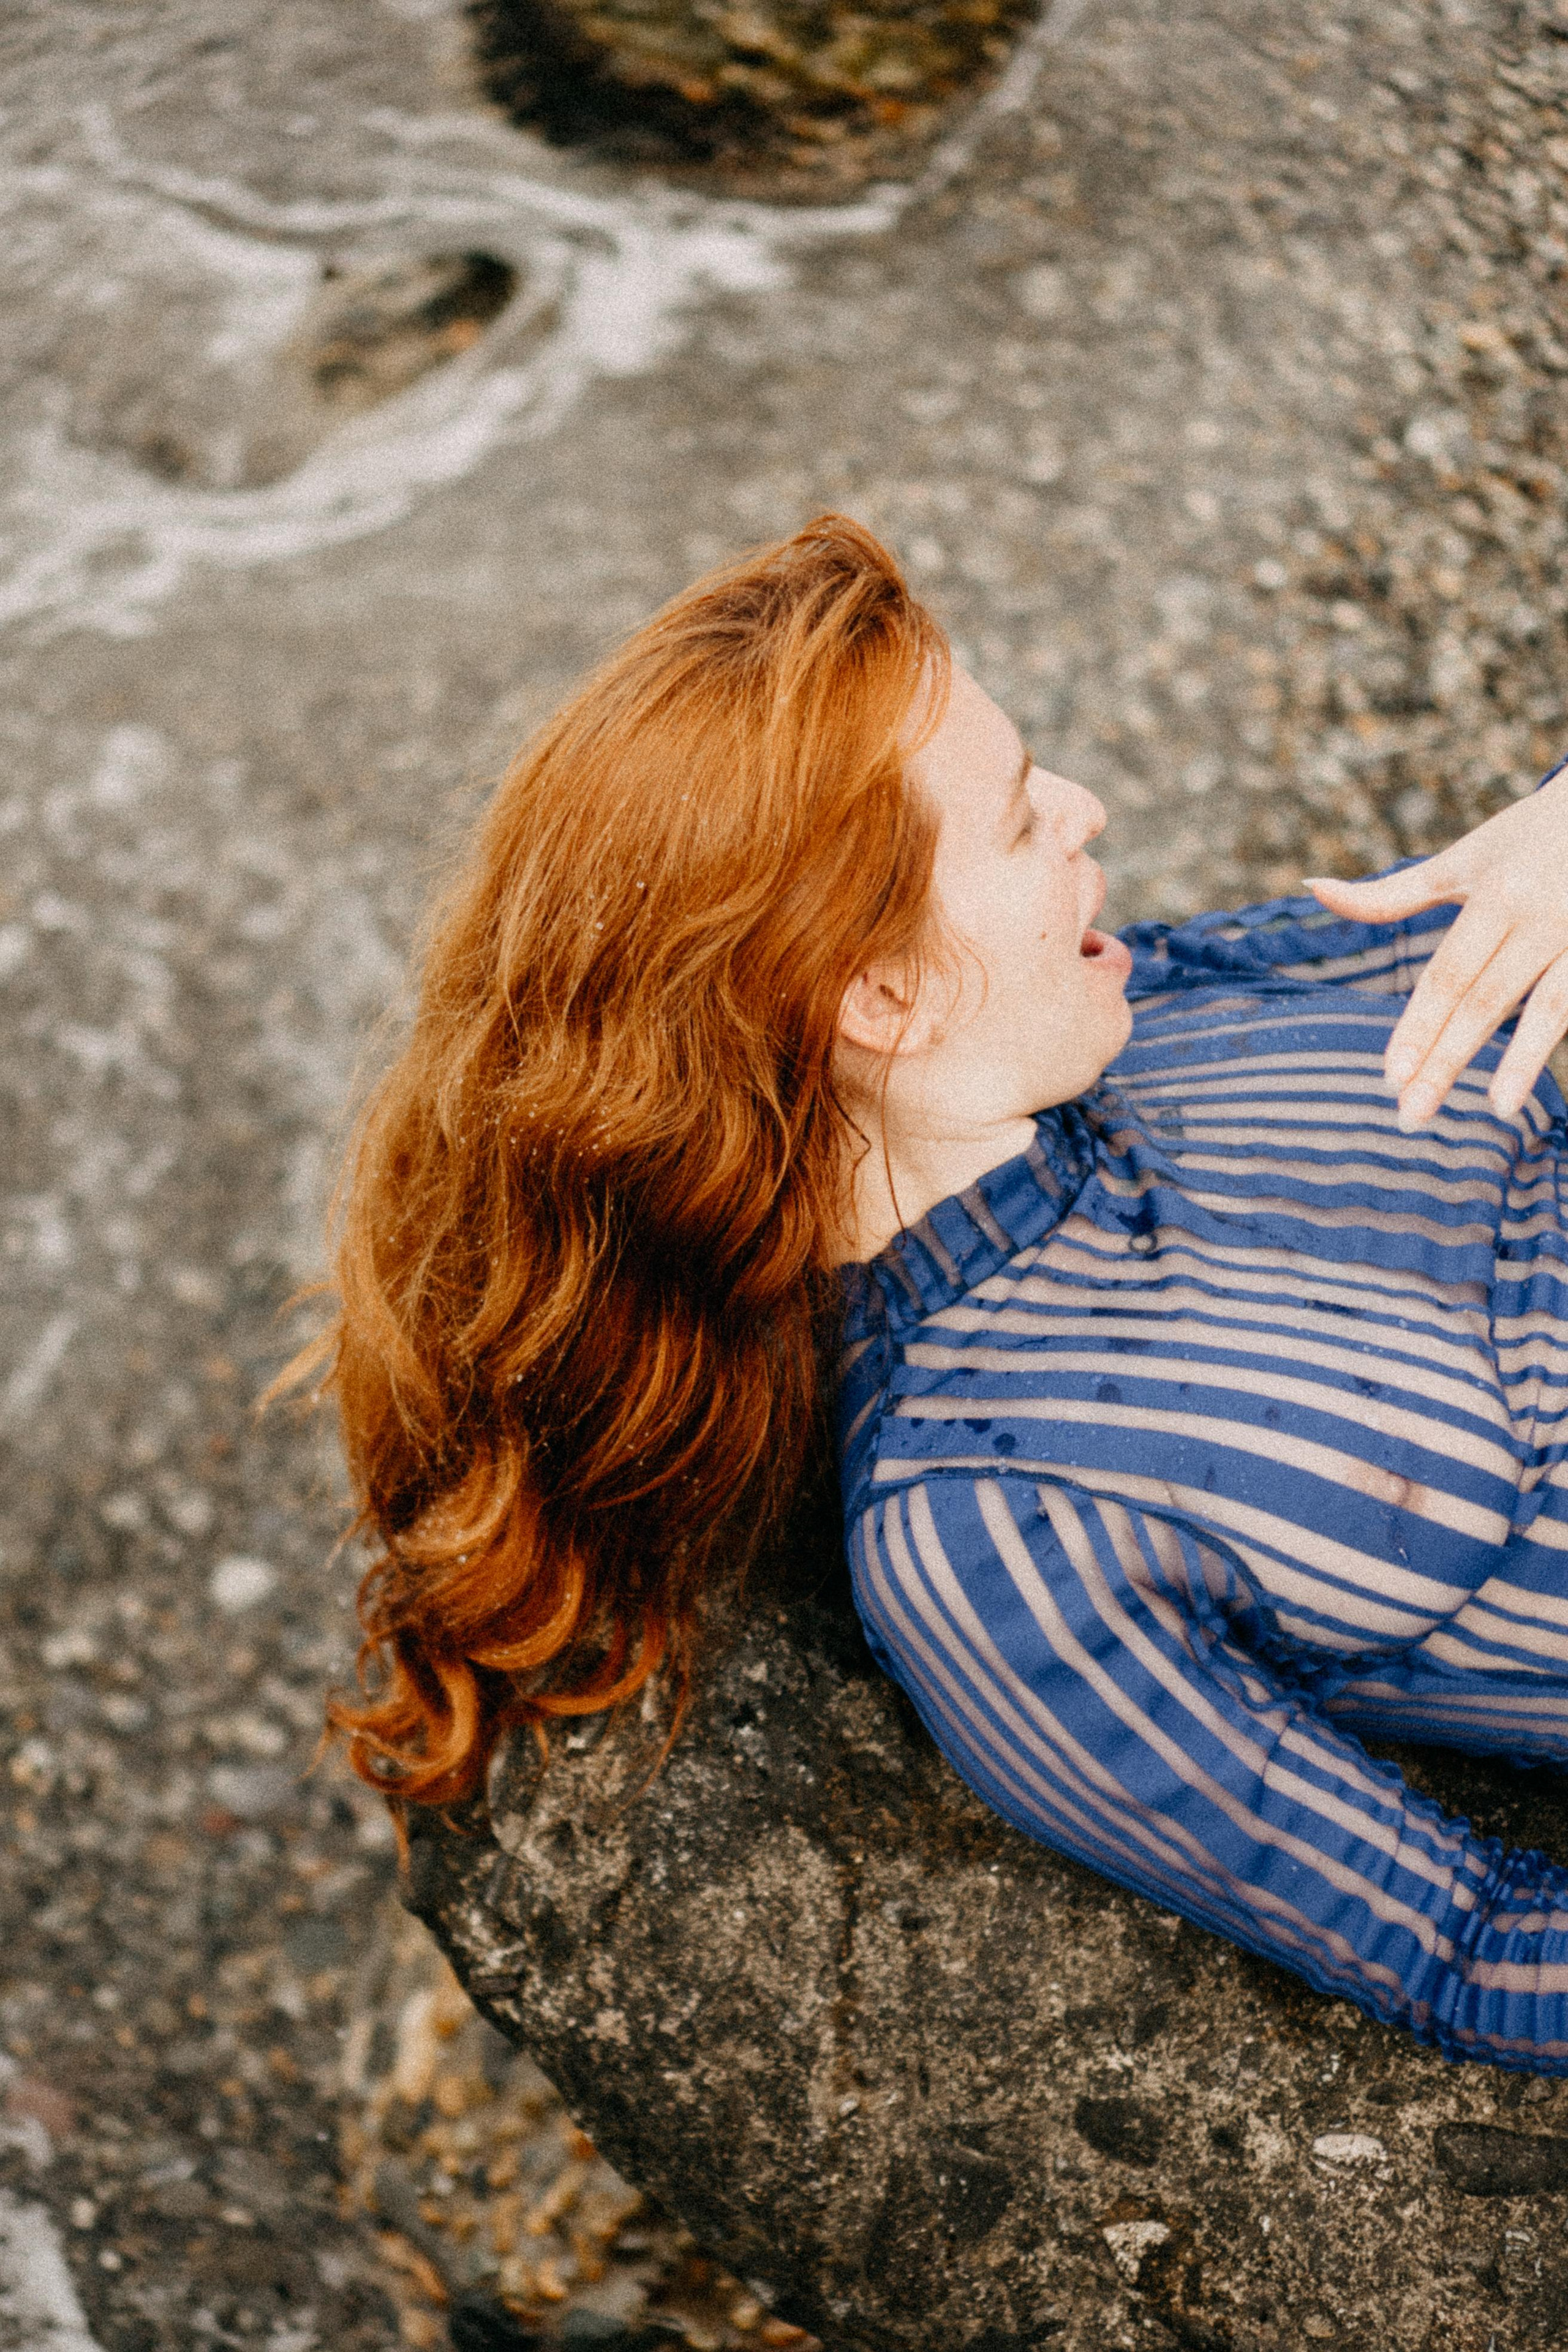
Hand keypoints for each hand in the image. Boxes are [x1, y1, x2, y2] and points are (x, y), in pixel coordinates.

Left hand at [1303, 768, 1567, 1128]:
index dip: (1418, 1025)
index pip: (1447, 975)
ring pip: (1548, 1007)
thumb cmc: (1526, 837)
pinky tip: (1532, 1081)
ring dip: (1521, 1062)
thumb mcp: (1462, 860)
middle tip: (1411, 1115)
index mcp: (1495, 896)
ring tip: (1493, 1110)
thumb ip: (1393, 893)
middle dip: (1447, 1060)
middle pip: (1484, 1000)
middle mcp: (1540, 917)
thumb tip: (1313, 890)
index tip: (1390, 1076)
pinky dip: (1559, 1040)